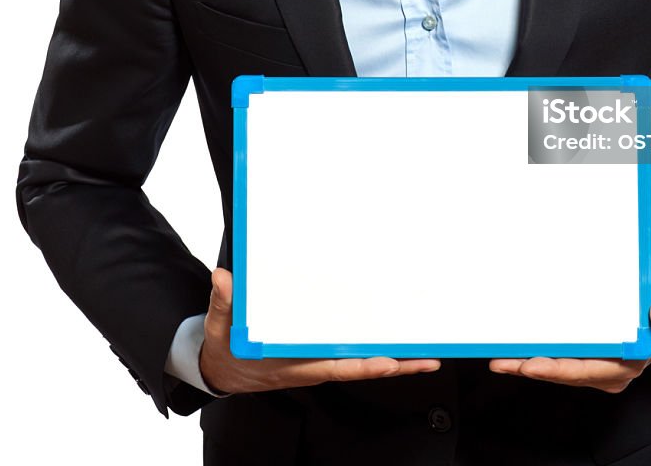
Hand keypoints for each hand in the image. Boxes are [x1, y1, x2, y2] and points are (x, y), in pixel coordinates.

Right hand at [199, 269, 441, 394]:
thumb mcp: (222, 329)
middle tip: (429, 358)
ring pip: (361, 361)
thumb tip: (224, 280)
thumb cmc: (227, 352)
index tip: (390, 361)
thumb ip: (224, 304)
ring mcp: (319, 360)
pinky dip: (374, 349)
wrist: (223, 370)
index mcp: (295, 364)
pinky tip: (395, 341)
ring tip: (424, 351)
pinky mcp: (319, 353)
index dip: (364, 365)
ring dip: (393, 357)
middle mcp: (313, 364)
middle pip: (361, 366)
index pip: (336, 366)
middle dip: (395, 364)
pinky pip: (352, 353)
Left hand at [488, 268, 650, 392]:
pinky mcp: (589, 356)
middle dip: (531, 369)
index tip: (531, 365)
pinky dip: (538, 356)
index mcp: (628, 362)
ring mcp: (598, 365)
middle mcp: (611, 370)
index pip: (586, 370)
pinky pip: (560, 359)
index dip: (557, 369)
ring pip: (559, 368)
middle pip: (565, 373)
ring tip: (500, 359)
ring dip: (528, 364)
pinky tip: (517, 350)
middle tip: (501, 362)